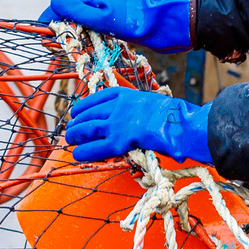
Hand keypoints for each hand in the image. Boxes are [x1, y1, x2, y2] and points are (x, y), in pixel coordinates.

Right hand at [42, 0, 192, 51]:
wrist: (168, 24)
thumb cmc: (137, 21)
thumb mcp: (104, 17)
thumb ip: (78, 11)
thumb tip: (54, 1)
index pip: (61, 4)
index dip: (48, 20)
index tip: (41, 36)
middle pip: (70, 11)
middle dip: (58, 27)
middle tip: (51, 46)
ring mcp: (109, 8)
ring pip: (84, 19)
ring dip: (73, 31)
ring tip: (65, 47)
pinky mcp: (119, 18)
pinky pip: (97, 25)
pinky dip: (88, 34)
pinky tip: (89, 44)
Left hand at [64, 88, 211, 163]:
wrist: (179, 123)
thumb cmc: (173, 116)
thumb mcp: (153, 103)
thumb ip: (140, 109)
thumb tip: (136, 120)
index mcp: (126, 94)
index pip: (98, 98)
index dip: (84, 106)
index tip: (77, 110)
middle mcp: (117, 107)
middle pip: (89, 113)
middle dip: (77, 122)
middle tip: (70, 129)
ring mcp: (116, 123)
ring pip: (87, 128)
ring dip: (76, 135)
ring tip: (70, 141)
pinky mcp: (118, 140)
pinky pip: (95, 147)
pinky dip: (84, 151)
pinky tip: (77, 154)